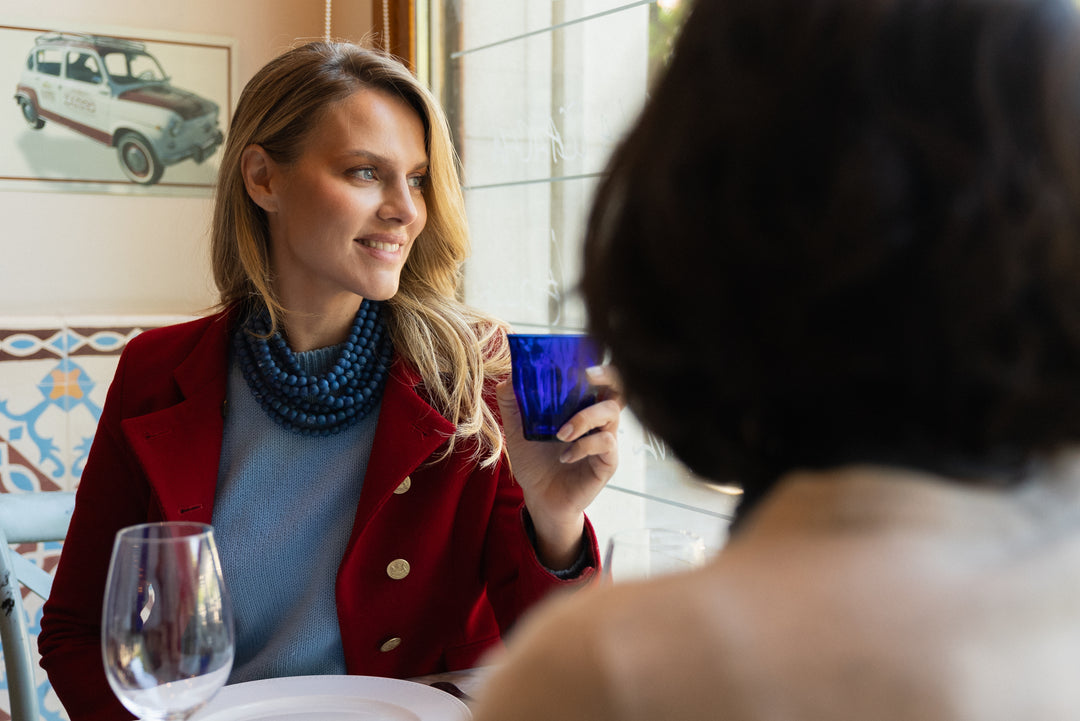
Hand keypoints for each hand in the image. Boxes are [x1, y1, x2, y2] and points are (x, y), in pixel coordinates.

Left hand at [496, 365, 622, 568]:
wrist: (540, 498)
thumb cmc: (534, 461)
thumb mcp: (517, 431)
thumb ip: (513, 404)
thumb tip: (509, 377)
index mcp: (579, 405)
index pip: (597, 377)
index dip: (594, 363)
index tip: (579, 360)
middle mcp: (597, 417)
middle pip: (618, 386)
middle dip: (606, 376)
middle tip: (586, 377)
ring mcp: (606, 438)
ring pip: (611, 412)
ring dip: (584, 417)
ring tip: (559, 433)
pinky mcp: (608, 461)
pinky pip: (605, 443)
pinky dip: (583, 446)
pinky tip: (564, 456)